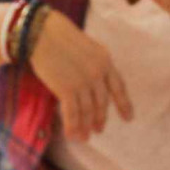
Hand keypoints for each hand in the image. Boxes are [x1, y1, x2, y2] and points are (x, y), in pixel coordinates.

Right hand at [28, 9, 132, 141]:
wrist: (40, 32)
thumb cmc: (59, 37)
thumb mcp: (86, 47)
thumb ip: (94, 64)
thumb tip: (94, 86)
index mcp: (105, 60)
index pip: (119, 87)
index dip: (124, 104)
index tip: (128, 118)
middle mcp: (98, 72)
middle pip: (102, 103)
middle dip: (100, 119)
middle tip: (98, 130)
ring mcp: (84, 82)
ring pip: (88, 111)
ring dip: (86, 127)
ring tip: (84, 137)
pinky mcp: (68, 89)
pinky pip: (73, 114)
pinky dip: (73, 127)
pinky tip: (72, 135)